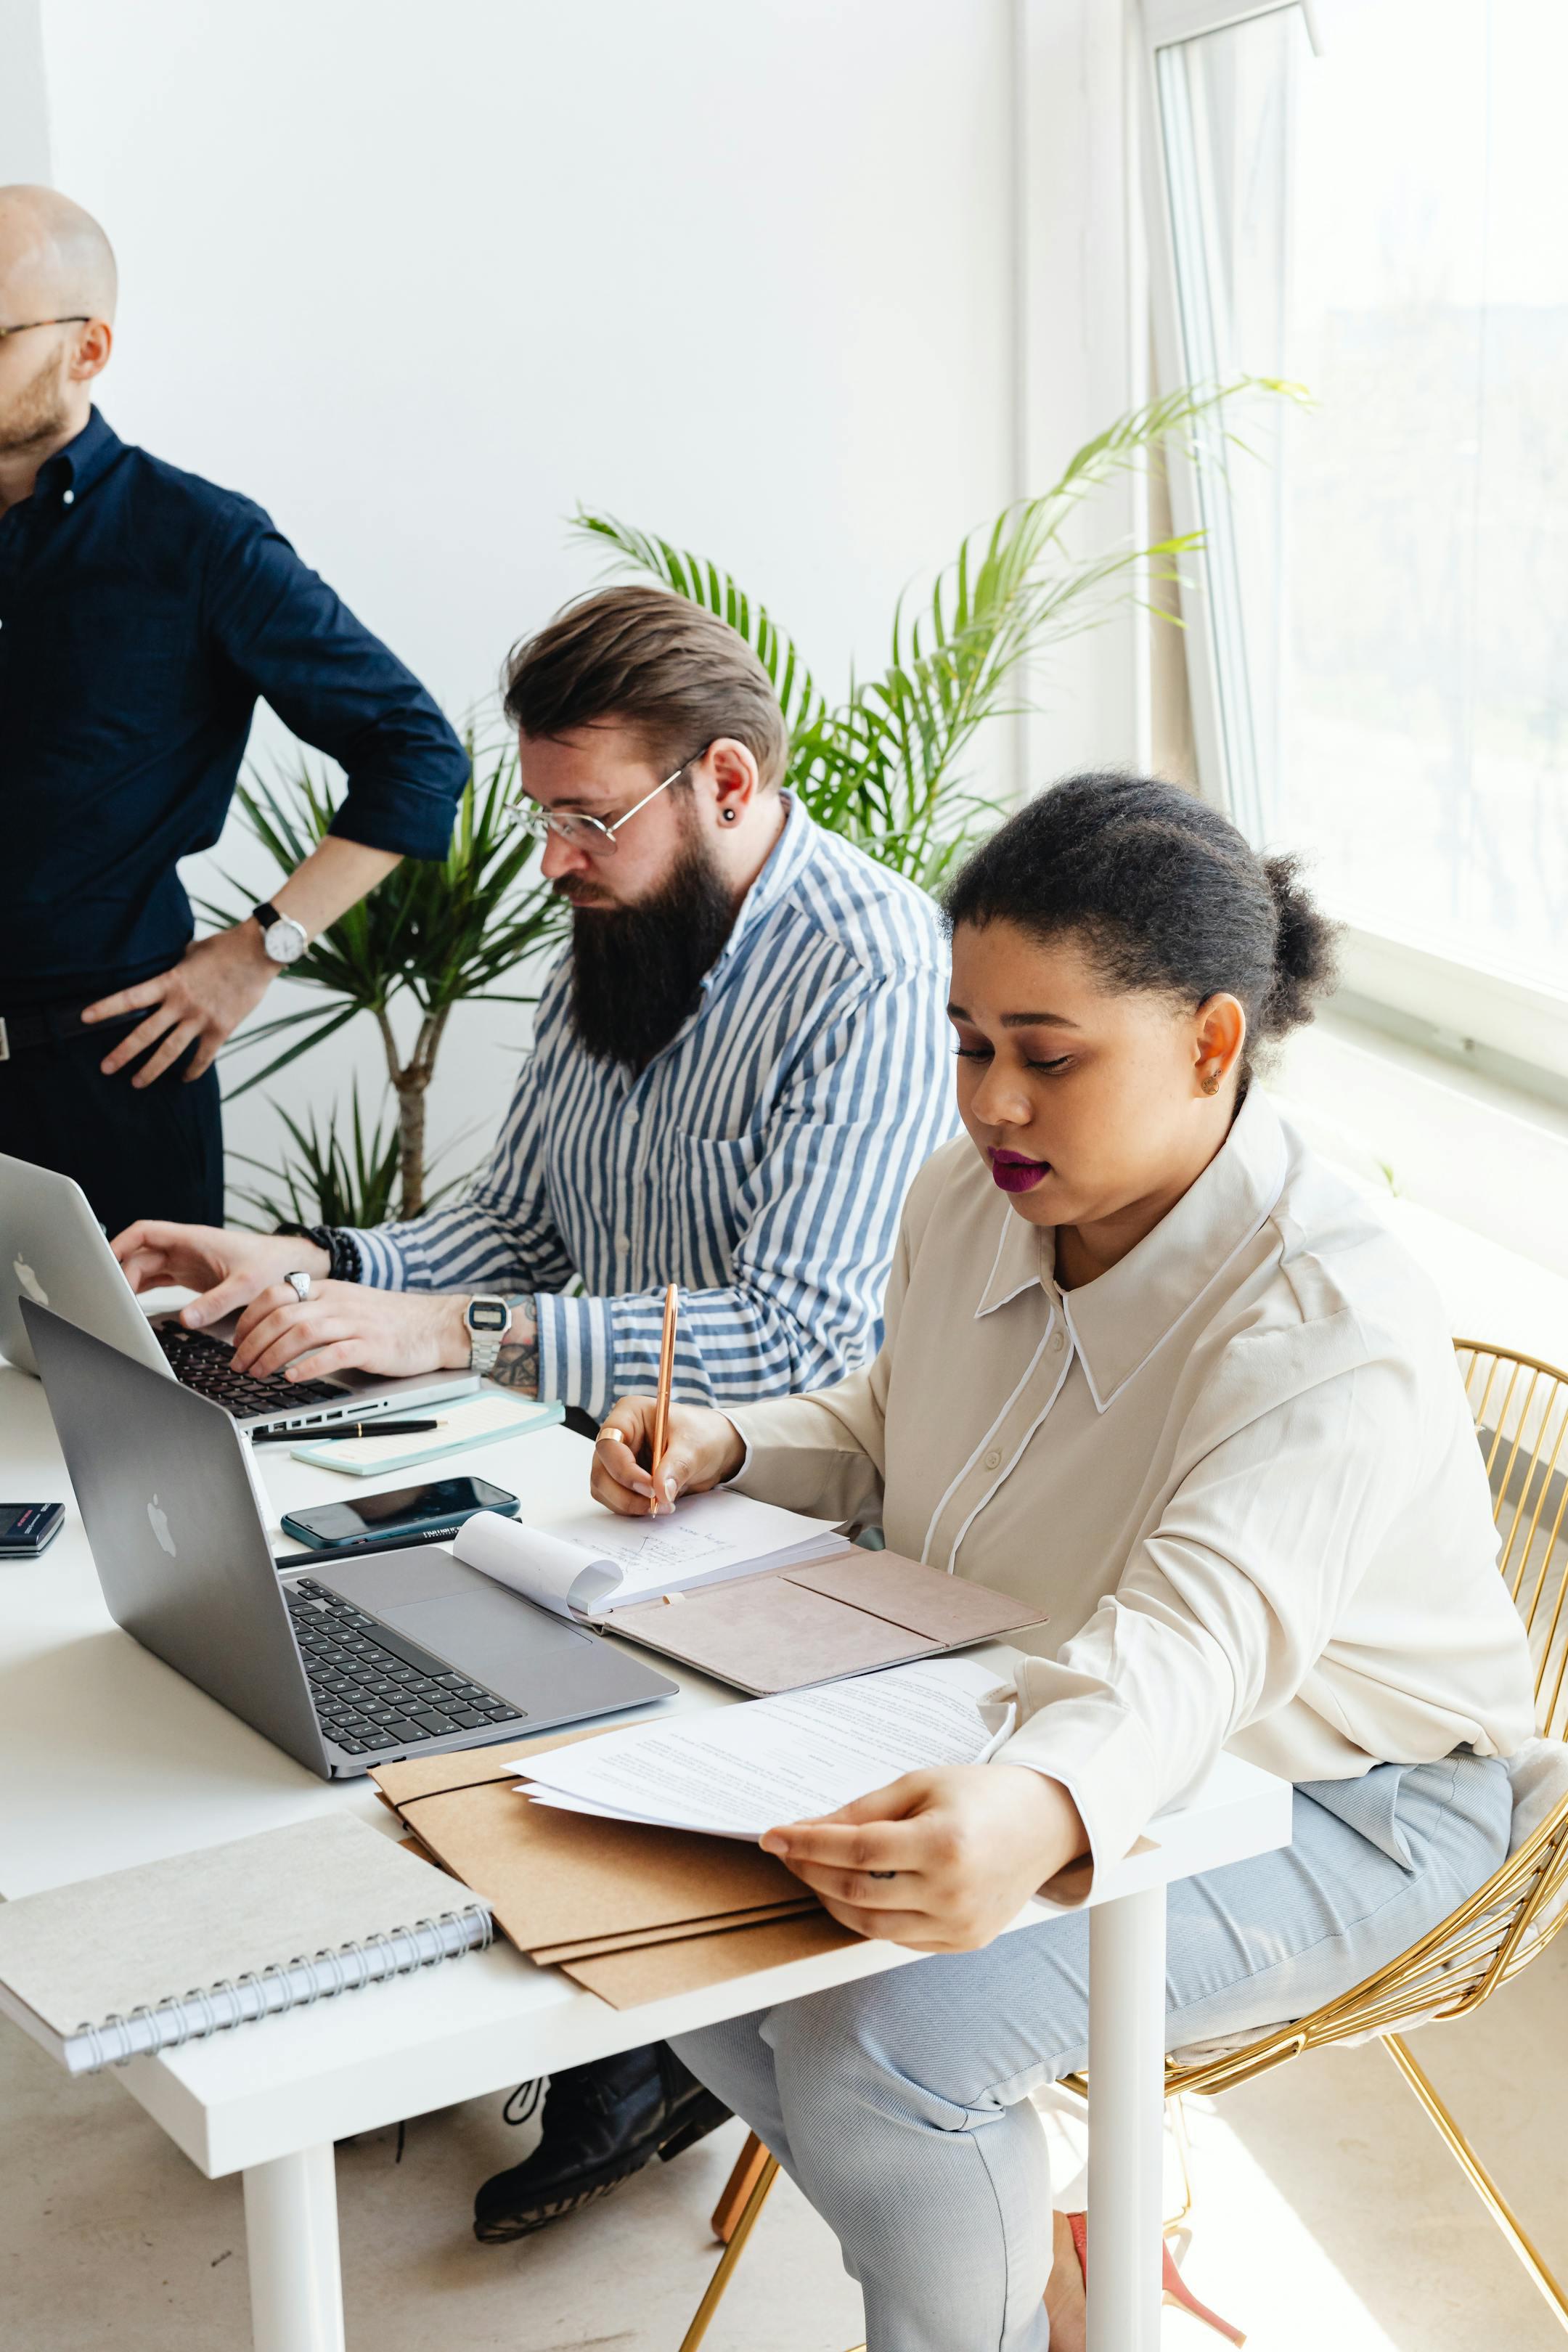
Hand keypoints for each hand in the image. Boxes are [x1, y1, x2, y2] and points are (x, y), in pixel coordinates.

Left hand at [82, 925, 277, 1084]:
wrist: (258, 953)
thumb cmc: (225, 947)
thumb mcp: (191, 951)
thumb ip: (176, 967)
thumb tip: (170, 971)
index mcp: (170, 981)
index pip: (130, 997)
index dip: (105, 1008)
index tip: (84, 1018)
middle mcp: (181, 1003)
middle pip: (145, 1034)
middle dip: (123, 1053)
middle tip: (106, 1068)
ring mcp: (201, 1018)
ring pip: (170, 1051)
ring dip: (151, 1070)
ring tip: (137, 1083)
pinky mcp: (221, 1029)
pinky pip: (203, 1057)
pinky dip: (192, 1070)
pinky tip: (184, 1078)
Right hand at [112, 1221, 328, 1323]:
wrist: (289, 1266)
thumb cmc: (271, 1266)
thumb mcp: (245, 1286)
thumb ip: (217, 1302)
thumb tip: (187, 1319)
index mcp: (193, 1239)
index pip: (145, 1232)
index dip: (120, 1243)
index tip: (105, 1261)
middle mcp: (185, 1248)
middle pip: (139, 1254)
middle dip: (122, 1272)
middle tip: (113, 1298)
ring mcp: (185, 1261)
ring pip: (146, 1268)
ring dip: (130, 1283)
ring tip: (118, 1305)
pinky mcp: (190, 1276)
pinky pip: (157, 1279)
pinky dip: (143, 1290)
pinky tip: (133, 1305)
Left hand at [228, 1282, 471, 1382]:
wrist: (436, 1325)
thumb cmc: (392, 1320)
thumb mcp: (349, 1303)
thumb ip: (317, 1308)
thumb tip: (277, 1326)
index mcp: (329, 1290)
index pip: (276, 1294)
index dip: (249, 1318)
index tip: (237, 1340)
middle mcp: (338, 1302)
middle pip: (282, 1315)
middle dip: (252, 1342)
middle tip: (239, 1365)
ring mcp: (355, 1323)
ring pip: (302, 1332)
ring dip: (272, 1355)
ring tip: (258, 1374)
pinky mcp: (372, 1345)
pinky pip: (334, 1353)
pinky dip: (308, 1366)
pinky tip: (293, 1378)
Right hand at [589, 1397, 744, 1514]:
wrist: (715, 1448)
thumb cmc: (703, 1435)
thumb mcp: (695, 1447)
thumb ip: (677, 1468)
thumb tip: (662, 1492)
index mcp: (629, 1415)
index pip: (609, 1444)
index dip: (624, 1470)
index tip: (650, 1487)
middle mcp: (618, 1436)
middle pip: (602, 1471)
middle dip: (626, 1493)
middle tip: (657, 1504)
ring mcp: (618, 1459)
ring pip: (604, 1489)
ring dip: (629, 1504)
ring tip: (663, 1505)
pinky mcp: (623, 1479)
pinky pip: (616, 1499)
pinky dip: (632, 1508)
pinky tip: (658, 1505)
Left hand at [759, 1765, 1087, 1952]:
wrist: (1046, 1823)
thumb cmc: (982, 1795)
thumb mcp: (920, 1784)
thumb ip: (862, 1811)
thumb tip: (808, 1831)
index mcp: (943, 1844)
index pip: (855, 1852)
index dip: (807, 1845)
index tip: (774, 1837)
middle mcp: (952, 1892)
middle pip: (856, 1892)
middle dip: (810, 1872)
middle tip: (788, 1852)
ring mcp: (959, 1925)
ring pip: (870, 1926)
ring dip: (831, 1900)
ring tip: (815, 1872)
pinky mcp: (963, 1942)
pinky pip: (898, 1938)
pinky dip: (868, 1916)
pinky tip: (855, 1891)